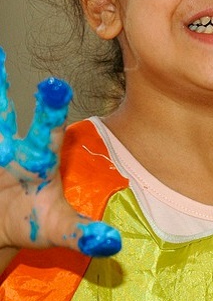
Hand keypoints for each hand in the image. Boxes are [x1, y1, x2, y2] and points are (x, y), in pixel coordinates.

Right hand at [0, 48, 120, 260]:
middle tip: (1, 57)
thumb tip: (112, 243)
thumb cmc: (35, 225)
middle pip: (6, 119)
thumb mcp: (61, 232)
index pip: (48, 133)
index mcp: (40, 161)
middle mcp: (12, 151)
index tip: (55, 84)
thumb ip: (85, 235)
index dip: (51, 111)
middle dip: (2, 92)